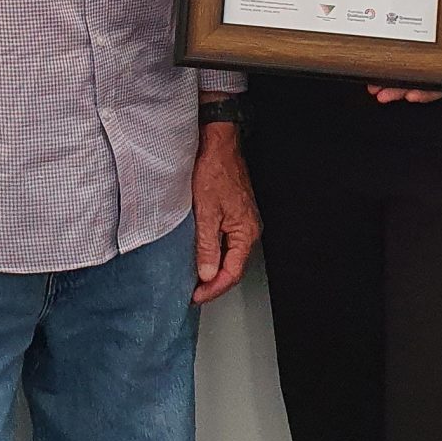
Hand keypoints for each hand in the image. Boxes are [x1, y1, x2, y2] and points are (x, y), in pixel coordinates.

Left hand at [192, 121, 260, 305]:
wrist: (217, 144)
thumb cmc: (214, 171)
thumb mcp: (206, 212)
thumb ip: (207, 246)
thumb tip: (207, 274)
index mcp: (245, 231)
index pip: (233, 272)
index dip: (214, 288)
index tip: (196, 296)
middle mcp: (248, 229)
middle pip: (233, 266)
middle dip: (213, 283)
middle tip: (193, 292)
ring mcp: (241, 221)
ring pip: (228, 255)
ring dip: (212, 269)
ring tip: (194, 279)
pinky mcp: (233, 214)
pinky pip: (225, 242)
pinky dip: (212, 253)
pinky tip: (199, 256)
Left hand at [368, 0, 441, 102]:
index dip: (427, 92)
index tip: (411, 95)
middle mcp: (441, 59)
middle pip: (419, 82)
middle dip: (399, 90)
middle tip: (383, 94)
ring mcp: (428, 50)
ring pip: (407, 72)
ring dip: (390, 81)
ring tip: (374, 86)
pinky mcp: (416, 37)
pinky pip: (402, 54)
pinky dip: (389, 62)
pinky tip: (377, 66)